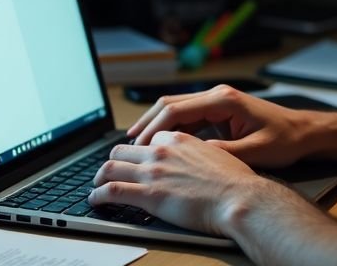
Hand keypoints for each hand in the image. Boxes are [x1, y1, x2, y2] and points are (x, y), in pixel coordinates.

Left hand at [90, 130, 274, 235]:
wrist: (241, 199)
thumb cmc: (238, 183)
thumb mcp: (221, 154)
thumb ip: (202, 151)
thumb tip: (196, 158)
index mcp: (180, 139)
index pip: (150, 137)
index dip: (142, 148)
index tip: (139, 159)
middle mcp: (162, 150)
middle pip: (123, 148)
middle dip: (114, 160)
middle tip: (110, 171)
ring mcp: (153, 171)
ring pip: (110, 166)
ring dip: (98, 176)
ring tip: (95, 186)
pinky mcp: (148, 193)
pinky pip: (111, 191)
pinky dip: (97, 195)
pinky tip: (95, 200)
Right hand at [127, 85, 322, 167]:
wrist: (304, 132)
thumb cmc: (285, 140)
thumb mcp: (255, 152)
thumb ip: (224, 155)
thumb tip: (193, 159)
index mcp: (223, 100)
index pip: (177, 110)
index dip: (154, 129)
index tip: (139, 146)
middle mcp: (217, 96)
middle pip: (170, 104)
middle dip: (147, 123)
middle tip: (128, 144)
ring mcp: (217, 101)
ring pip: (176, 109)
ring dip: (156, 126)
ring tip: (137, 145)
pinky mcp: (219, 111)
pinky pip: (187, 117)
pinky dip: (171, 130)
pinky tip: (160, 145)